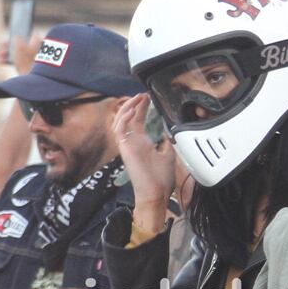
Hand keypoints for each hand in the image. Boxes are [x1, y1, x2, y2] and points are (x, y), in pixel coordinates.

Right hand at [113, 94, 176, 233]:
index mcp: (142, 143)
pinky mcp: (124, 148)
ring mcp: (128, 145)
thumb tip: (167, 134)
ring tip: (137, 98)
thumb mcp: (168, 155)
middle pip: (129, 118)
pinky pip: (120, 129)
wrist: (156, 194)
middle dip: (135, 104)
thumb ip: (165, 143)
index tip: (147, 98)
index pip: (138, 121)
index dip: (141, 108)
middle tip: (143, 94)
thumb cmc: (160, 180)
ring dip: (128, 108)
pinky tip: (132, 109)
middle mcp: (133, 142)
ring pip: (120, 121)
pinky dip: (124, 118)